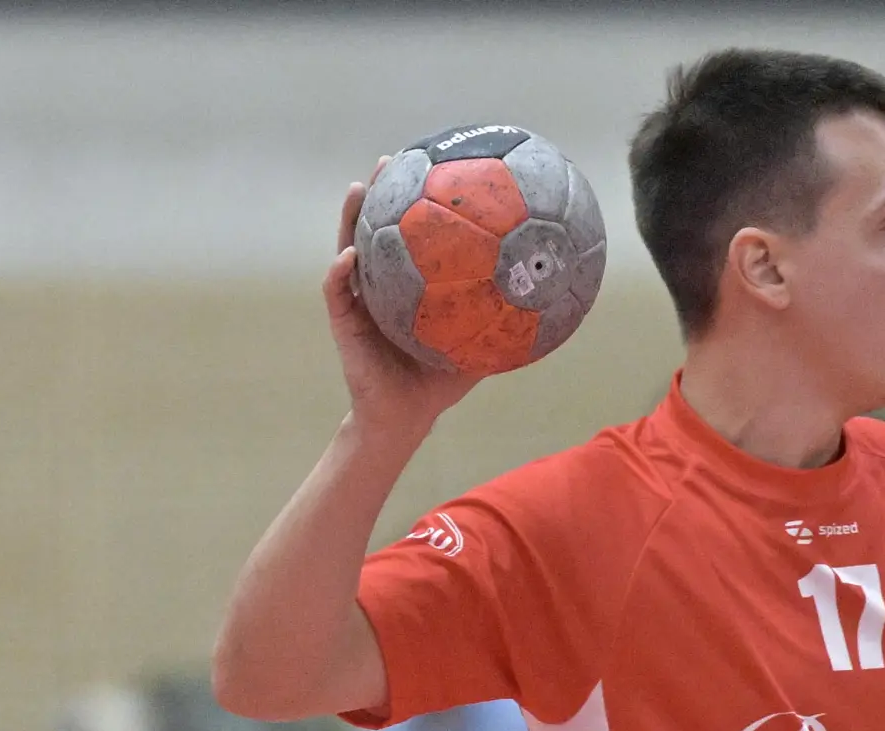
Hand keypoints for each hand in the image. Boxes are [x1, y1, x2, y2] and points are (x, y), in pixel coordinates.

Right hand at [323, 156, 480, 440]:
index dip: (418, 201)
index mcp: (410, 283)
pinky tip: (349, 256)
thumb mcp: (479, 345)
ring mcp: (359, 299)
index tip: (432, 167)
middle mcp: (382, 284)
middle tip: (392, 159)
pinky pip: (337, 292)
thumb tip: (547, 296)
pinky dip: (340, 272)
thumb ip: (505, 320)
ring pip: (350, 248)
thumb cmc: (440, 381)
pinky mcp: (343, 322)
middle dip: (382, 191)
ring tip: (360, 189)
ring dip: (351, 218)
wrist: (404, 416)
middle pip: (378, 227)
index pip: (413, 234)